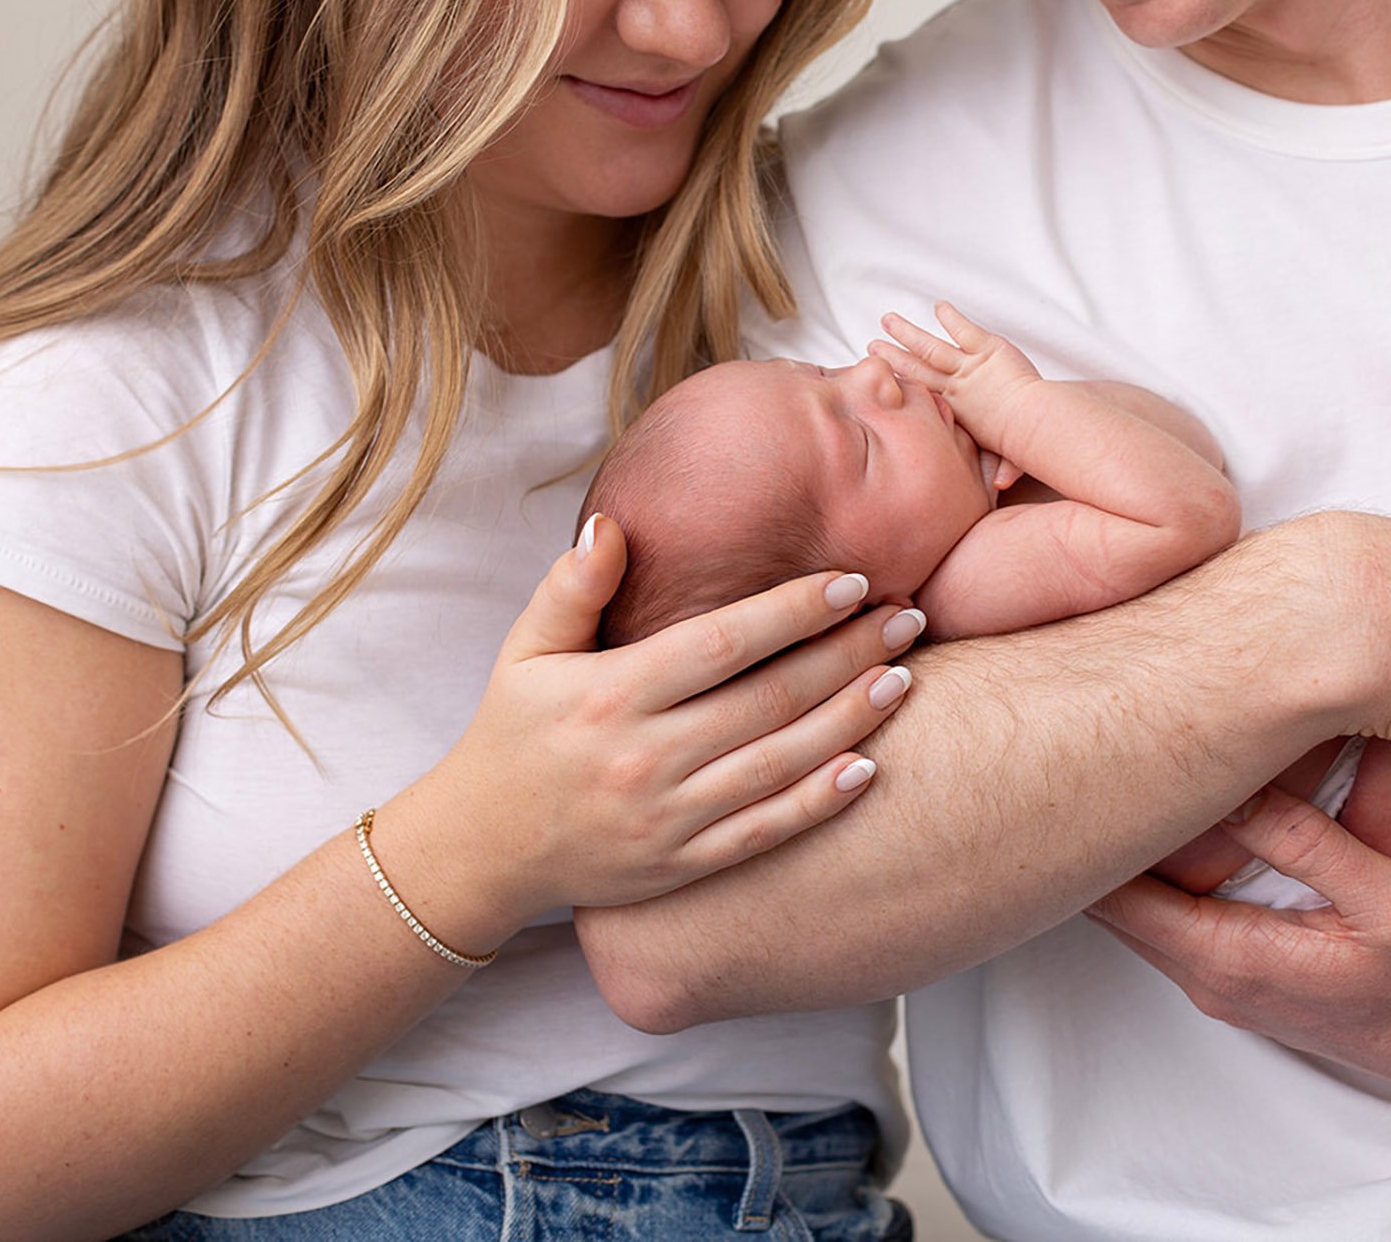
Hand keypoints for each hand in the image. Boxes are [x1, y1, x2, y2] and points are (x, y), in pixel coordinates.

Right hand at [442, 515, 921, 920]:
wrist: (482, 849)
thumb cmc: (512, 733)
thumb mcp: (523, 651)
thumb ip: (570, 588)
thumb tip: (612, 526)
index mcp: (610, 695)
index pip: (722, 644)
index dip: (793, 611)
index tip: (851, 583)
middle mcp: (644, 758)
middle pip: (769, 699)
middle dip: (848, 654)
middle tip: (908, 618)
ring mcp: (667, 818)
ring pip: (780, 763)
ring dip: (852, 719)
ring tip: (905, 677)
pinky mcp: (682, 865)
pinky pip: (766, 832)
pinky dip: (820, 802)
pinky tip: (869, 766)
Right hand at [870, 302, 1039, 448]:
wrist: (1034, 424)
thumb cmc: (1021, 441)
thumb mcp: (1006, 454)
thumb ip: (1001, 465)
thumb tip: (999, 489)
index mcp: (954, 409)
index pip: (920, 392)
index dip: (901, 382)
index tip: (882, 374)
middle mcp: (955, 386)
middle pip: (915, 367)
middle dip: (892, 355)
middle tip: (871, 345)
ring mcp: (968, 367)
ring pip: (930, 347)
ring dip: (908, 334)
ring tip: (888, 319)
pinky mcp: (987, 350)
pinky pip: (964, 331)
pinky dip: (952, 319)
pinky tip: (939, 306)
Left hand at [1087, 792, 1390, 1112]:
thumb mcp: (1390, 896)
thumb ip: (1306, 843)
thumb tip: (1230, 785)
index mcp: (1233, 960)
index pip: (1116, 899)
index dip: (1087, 835)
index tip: (1075, 772)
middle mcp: (1218, 982)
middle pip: (1119, 906)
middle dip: (1100, 839)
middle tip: (1089, 757)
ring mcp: (1235, 987)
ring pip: (1149, 915)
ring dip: (1134, 857)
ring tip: (1126, 779)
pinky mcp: (1259, 980)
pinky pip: (1184, 924)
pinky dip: (1169, 880)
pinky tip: (1182, 828)